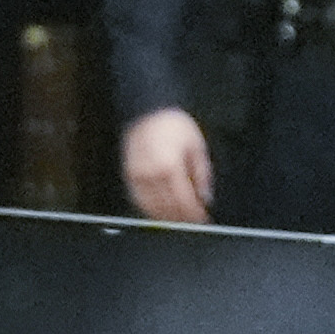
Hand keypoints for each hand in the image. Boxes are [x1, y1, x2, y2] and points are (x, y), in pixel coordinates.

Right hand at [121, 108, 216, 226]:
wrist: (148, 112)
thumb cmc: (172, 125)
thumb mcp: (196, 146)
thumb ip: (202, 174)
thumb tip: (205, 196)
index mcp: (170, 167)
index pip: (184, 201)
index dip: (194, 214)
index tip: (201, 218)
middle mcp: (152, 174)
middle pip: (168, 208)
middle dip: (182, 218)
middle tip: (192, 222)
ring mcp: (138, 177)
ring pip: (152, 208)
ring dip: (166, 218)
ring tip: (178, 219)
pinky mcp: (130, 176)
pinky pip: (140, 201)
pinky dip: (151, 209)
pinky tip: (160, 211)